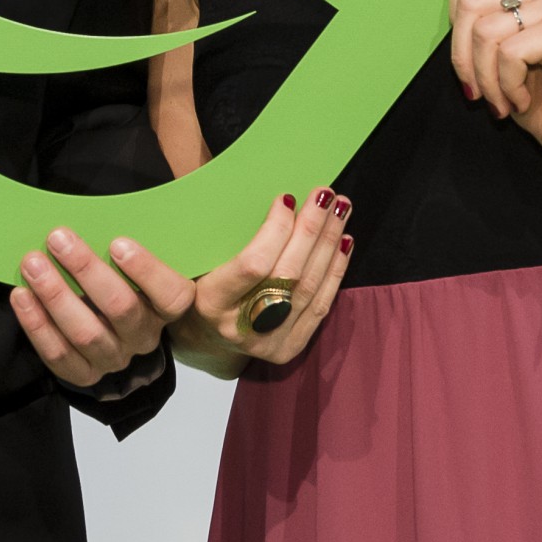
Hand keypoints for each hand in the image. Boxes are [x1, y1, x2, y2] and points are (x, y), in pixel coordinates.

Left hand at [9, 230, 186, 391]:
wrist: (109, 334)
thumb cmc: (120, 284)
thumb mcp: (134, 266)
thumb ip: (128, 247)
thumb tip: (107, 211)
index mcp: (165, 309)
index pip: (172, 295)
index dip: (147, 270)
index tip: (117, 243)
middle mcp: (142, 336)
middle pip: (120, 307)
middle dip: (86, 270)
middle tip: (58, 238)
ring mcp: (113, 358)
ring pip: (85, 333)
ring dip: (56, 295)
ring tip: (32, 263)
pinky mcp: (84, 374)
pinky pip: (59, 354)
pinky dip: (37, 324)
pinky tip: (22, 296)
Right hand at [171, 188, 354, 371]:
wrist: (205, 337)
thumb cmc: (199, 286)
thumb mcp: (198, 262)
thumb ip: (225, 238)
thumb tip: (274, 199)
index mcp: (211, 303)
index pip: (254, 265)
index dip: (276, 230)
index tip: (286, 198)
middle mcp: (241, 327)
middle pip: (288, 274)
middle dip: (311, 229)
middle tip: (325, 194)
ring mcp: (268, 342)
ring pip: (309, 287)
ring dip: (328, 243)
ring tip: (340, 209)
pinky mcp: (289, 347)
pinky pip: (320, 305)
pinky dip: (335, 271)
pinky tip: (344, 242)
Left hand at [451, 0, 541, 161]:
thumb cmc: (539, 96)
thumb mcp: (495, 54)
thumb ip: (476, 25)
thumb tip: (447, 19)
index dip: (455, 25)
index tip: (468, 63)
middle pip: (469, 4)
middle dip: (463, 58)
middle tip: (478, 92)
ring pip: (485, 31)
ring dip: (487, 79)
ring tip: (502, 101)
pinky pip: (510, 52)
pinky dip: (508, 85)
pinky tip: (523, 100)